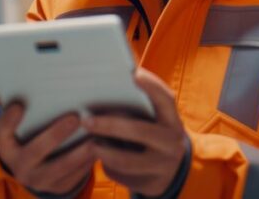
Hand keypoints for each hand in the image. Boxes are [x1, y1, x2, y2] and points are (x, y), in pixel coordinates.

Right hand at [0, 102, 95, 195]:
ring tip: (95, 134)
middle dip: (55, 134)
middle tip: (75, 117)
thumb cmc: (28, 136)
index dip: (8, 120)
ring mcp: (41, 180)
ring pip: (62, 167)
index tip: (20, 104)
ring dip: (80, 151)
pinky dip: (90, 160)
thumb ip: (8, 104)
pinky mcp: (61, 187)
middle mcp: (20, 166)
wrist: (36, 171)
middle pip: (36, 151)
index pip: (1, 133)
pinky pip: (77, 175)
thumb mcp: (16, 125)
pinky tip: (103, 144)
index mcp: (6, 147)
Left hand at [83, 68, 187, 195]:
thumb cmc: (152, 134)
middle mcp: (172, 143)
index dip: (150, 85)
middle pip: (139, 131)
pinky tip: (100, 157)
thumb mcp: (154, 121)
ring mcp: (163, 166)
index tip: (132, 74)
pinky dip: (107, 165)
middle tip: (86, 120)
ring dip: (102, 150)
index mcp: (173, 120)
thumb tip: (105, 87)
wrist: (169, 170)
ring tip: (88, 142)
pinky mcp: (150, 184)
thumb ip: (138, 107)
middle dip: (109, 125)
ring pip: (126, 160)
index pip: (165, 99)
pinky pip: (121, 174)